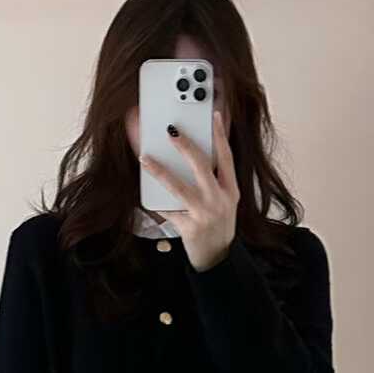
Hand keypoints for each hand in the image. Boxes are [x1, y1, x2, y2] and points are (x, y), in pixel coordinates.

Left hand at [138, 109, 239, 272]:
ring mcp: (204, 214)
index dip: (221, 135)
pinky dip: (154, 201)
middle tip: (171, 132)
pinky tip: (143, 192)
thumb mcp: (225, 201)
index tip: (214, 116)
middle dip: (185, 147)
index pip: (227, 157)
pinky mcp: (189, 227)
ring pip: (178, 187)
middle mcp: (219, 200)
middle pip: (202, 166)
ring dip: (160, 171)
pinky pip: (168, 210)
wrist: (217, 256)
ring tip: (145, 159)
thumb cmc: (218, 224)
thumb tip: (194, 154)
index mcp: (231, 191)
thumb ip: (215, 179)